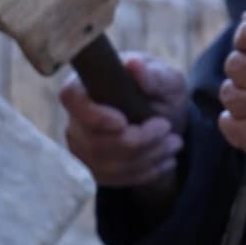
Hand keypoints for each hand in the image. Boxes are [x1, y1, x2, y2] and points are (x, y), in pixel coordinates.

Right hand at [61, 53, 188, 188]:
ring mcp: (81, 145)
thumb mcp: (167, 79)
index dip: (94, 115)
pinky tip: (165, 160)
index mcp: (87, 84)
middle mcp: (76, 117)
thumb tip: (134, 66)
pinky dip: (146, 172)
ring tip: (173, 143)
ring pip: (108, 164)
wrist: (165, 120)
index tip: (123, 122)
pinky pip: (115, 179)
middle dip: (139, 140)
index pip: (71, 99)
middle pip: (95, 141)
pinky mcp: (93, 167)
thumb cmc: (161, 90)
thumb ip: (154, 75)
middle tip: (167, 130)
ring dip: (148, 157)